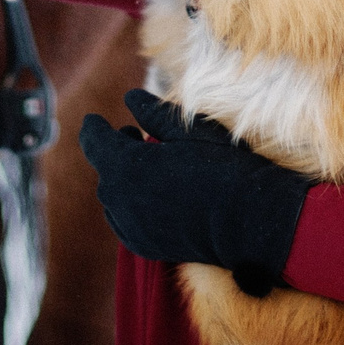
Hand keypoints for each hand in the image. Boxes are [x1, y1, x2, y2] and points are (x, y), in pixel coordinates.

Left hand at [77, 88, 314, 297]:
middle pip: (104, 170)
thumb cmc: (222, 167)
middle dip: (114, 151)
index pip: (94, 140)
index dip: (94, 126)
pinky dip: (128, 206)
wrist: (250, 221)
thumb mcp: (190, 130)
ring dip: (122, 179)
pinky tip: (149, 197)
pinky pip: (123, 222)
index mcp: (127, 165)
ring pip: (112, 198)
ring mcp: (131, 227)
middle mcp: (121, 199)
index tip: (96, 119)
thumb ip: (153, 113)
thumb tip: (130, 98)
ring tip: (147, 166)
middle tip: (133, 135)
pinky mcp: (144, 246)